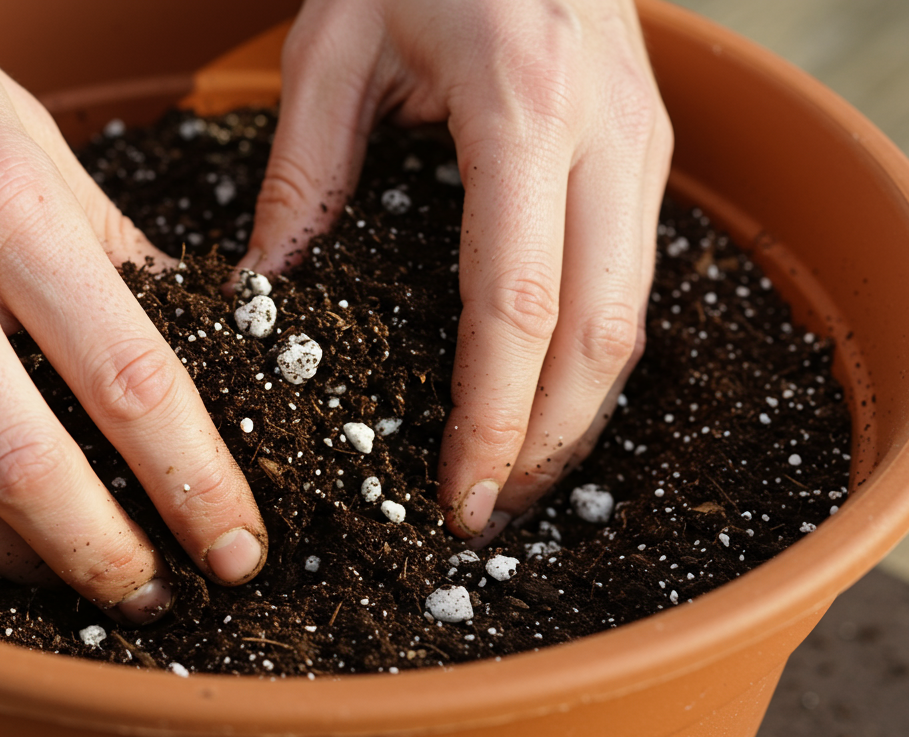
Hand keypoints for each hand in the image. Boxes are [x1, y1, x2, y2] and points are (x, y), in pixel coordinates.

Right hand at [0, 0, 267, 621]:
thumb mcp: (20, 126)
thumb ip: (102, 239)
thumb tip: (189, 333)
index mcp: (6, 200)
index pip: (131, 378)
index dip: (198, 482)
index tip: (235, 542)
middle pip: (30, 470)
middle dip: (112, 559)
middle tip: (164, 597)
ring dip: (23, 558)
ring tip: (78, 577)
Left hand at [237, 0, 671, 541]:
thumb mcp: (333, 49)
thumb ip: (302, 179)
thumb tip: (262, 302)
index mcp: (523, 111)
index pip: (516, 307)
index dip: (490, 417)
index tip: (454, 493)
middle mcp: (606, 138)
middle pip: (597, 336)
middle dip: (544, 445)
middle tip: (482, 515)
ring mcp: (642, 146)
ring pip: (631, 321)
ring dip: (577, 416)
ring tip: (511, 479)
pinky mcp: (647, 153)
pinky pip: (632, 282)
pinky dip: (591, 360)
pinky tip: (543, 399)